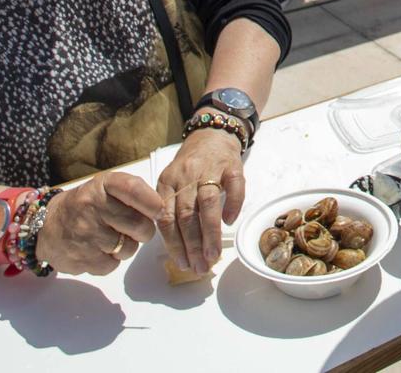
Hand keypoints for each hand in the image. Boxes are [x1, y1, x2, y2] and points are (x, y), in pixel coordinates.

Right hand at [33, 171, 164, 275]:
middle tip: (134, 229)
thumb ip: (131, 194)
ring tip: (111, 238)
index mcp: (101, 186)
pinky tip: (98, 250)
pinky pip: (113, 265)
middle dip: (144, 231)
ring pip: (129, 248)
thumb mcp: (103, 188)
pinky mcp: (82, 258)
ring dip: (126, 247)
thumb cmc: (84, 206)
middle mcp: (92, 207)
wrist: (46, 227)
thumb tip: (161, 209)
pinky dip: (111, 261)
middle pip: (139, 225)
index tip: (158, 210)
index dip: (152, 202)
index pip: (133, 189)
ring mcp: (86, 234)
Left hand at [154, 127, 246, 275]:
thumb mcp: (174, 183)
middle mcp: (186, 176)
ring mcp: (209, 169)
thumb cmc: (191, 166)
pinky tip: (230, 222)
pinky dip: (233, 205)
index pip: (166, 218)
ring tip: (214, 255)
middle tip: (200, 267)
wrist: (212, 134)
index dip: (174, 244)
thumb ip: (172, 210)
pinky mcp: (231, 165)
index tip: (182, 263)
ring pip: (208, 204)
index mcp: (167, 182)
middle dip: (193, 246)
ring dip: (210, 234)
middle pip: (186, 215)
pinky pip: (234, 186)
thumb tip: (179, 249)